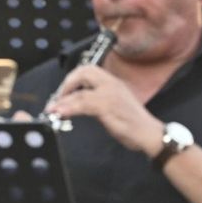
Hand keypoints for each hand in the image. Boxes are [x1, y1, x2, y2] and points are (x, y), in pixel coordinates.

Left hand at [46, 64, 163, 154]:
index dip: (73, 77)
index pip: (89, 69)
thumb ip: (98, 99)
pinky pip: (83, 104)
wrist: (149, 133)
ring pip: (80, 92)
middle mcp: (111, 83)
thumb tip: (77, 102)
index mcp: (113, 82)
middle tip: (57, 99)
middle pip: (83, 72)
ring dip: (62, 100)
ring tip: (52, 109)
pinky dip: (68, 108)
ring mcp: (109, 94)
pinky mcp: (107, 106)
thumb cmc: (133, 123)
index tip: (63, 91)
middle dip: (67, 84)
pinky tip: (60, 113)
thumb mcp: (114, 104)